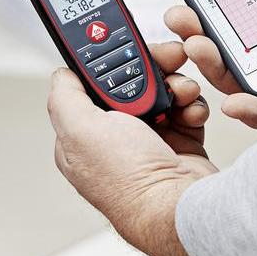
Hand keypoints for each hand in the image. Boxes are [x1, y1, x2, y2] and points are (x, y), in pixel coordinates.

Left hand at [47, 41, 215, 255]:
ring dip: (177, 86)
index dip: (112, 63)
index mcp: (84, 134)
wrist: (179, 207)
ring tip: (183, 93)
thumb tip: (63, 72)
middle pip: (132, 83)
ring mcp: (149, 141)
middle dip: (153, 69)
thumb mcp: (79, 129)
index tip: (130, 48)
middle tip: (167, 60)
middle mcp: (115, 138)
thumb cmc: (128, 178)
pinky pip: (187, 110)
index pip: (93, 84)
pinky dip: (193, 106)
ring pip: (163, 92)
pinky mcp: (180, 145)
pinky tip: (192, 112)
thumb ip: (64, 96)